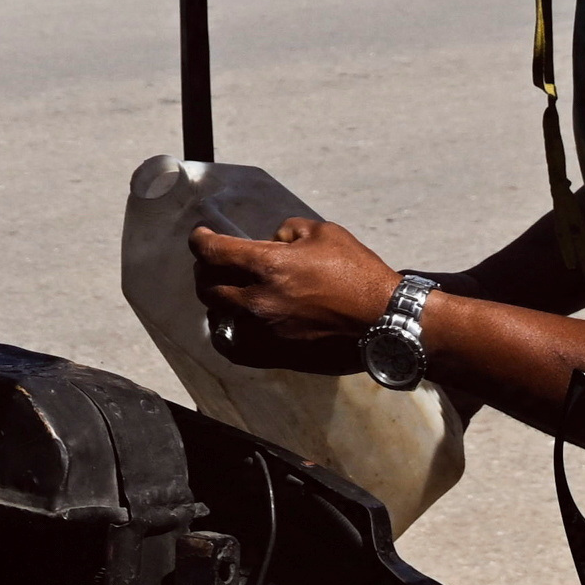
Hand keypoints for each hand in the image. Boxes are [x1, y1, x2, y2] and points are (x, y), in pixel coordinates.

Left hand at [186, 209, 394, 368]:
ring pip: (217, 315)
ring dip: (216, 299)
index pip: (213, 252)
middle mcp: (258, 300)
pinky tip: (233, 322)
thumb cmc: (358, 274)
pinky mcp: (274, 354)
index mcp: (269, 266)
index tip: (201, 236)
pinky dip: (226, 331)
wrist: (385, 322)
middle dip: (205, 269)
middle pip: (207, 285)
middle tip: (214, 261)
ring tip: (225, 290)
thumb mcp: (326, 233)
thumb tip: (271, 240)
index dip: (200, 240)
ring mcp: (264, 332)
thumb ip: (289, 230)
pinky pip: (232, 346)